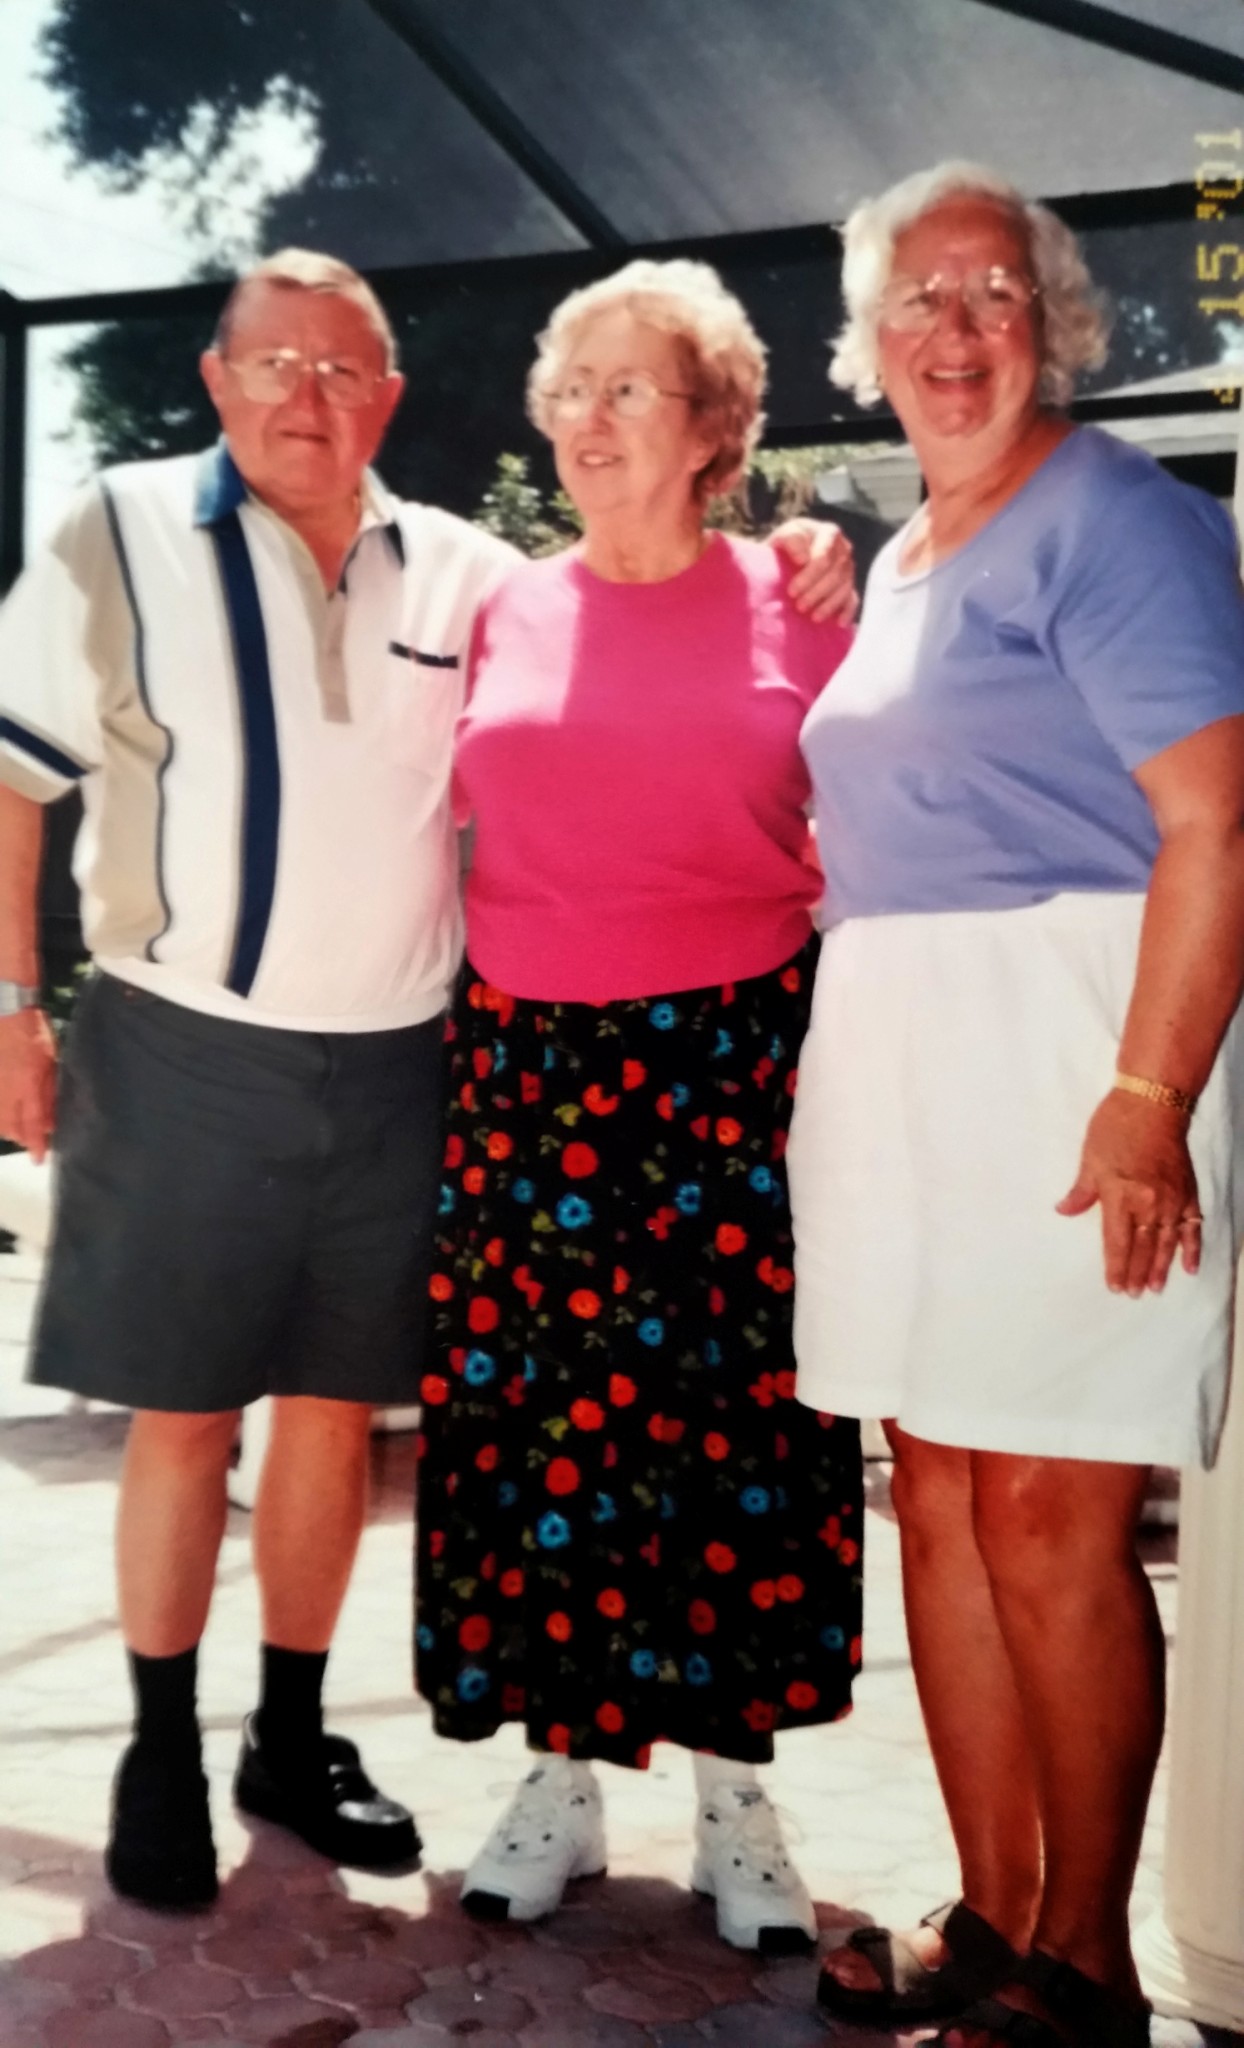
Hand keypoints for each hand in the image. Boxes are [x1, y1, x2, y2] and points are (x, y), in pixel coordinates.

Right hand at [0, 1009, 56, 1162]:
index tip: (38, 1158)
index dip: (35, 1143)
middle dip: (20, 1136)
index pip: (32, 1123)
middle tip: (30, 1142)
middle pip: (10, 1125)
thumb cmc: (33, 1032)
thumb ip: (49, 1090)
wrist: (5, 1010)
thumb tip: (49, 1116)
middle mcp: (6, 1090)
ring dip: (7, 1127)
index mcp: (28, 1085)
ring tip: (16, 1131)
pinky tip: (4, 1116)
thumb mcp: (50, 1060)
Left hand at [769, 518, 858, 624]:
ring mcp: (849, 568)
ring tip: (813, 617)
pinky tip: (839, 622)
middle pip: (836, 573)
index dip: (809, 575)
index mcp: (829, 532)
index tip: (791, 591)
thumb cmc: (784, 546)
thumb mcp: (783, 536)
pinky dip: (847, 611)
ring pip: (845, 587)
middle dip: (817, 592)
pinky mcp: (849, 585)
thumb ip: (791, 539)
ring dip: (829, 604)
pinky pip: (853, 598)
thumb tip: (803, 559)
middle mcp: (843, 548)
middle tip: (799, 606)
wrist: (785, 557)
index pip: (825, 556)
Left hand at [1056, 1090, 1201, 1295]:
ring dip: (1161, 1268)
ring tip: (1155, 1288)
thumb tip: (1064, 1211)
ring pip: (1167, 1243)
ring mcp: (1172, 1200)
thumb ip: (1081, 1191)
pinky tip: (1190, 1267)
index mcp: (1121, 1197)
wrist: (1153, 1102)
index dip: (1116, 1267)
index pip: (1118, 1242)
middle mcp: (1149, 1204)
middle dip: (1137, 1273)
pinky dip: (1192, 1248)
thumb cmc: (1115, 1127)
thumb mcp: (1090, 1158)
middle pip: (1143, 1248)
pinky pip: (1193, 1226)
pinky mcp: (1188, 1192)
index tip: (1115, 1287)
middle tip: (1133, 1294)